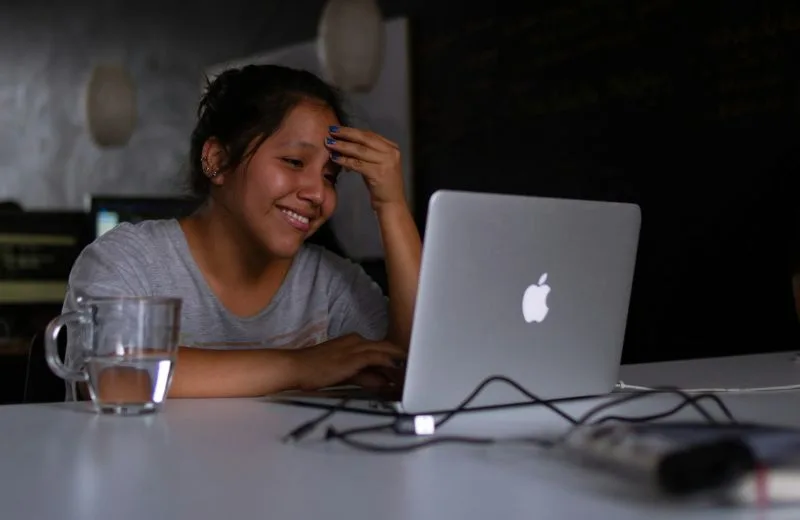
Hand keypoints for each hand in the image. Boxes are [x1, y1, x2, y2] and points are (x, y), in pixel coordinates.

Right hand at [288, 334, 405, 390]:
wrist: (296, 367)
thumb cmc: (316, 371)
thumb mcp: (345, 373)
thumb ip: (365, 376)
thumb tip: (382, 383)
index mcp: (354, 342)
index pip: (381, 348)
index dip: (397, 356)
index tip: (410, 365)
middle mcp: (357, 341)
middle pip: (387, 347)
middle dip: (403, 357)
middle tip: (418, 368)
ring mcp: (355, 348)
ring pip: (385, 351)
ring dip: (400, 361)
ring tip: (414, 371)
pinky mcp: (352, 357)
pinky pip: (376, 358)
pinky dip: (389, 363)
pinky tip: (399, 369)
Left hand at [325, 126, 405, 210]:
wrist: (392, 203)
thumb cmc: (382, 185)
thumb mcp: (376, 164)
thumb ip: (366, 153)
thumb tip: (345, 144)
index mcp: (392, 148)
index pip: (370, 135)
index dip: (352, 131)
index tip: (338, 129)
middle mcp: (391, 152)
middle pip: (365, 138)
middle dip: (346, 134)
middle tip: (331, 131)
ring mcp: (386, 162)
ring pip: (360, 150)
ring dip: (342, 146)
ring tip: (329, 143)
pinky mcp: (379, 173)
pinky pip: (358, 164)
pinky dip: (345, 160)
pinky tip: (335, 158)